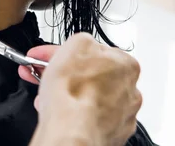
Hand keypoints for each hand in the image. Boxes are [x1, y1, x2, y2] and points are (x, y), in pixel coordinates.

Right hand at [19, 34, 141, 145]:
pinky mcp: (110, 134)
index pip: (93, 51)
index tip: (47, 55)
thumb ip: (82, 40)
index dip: (65, 51)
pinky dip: (74, 114)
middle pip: (91, 75)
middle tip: (44, 73)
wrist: (71, 131)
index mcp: (126, 64)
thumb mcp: (75, 43)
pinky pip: (88, 118)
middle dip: (66, 73)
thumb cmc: (74, 92)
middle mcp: (130, 90)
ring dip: (69, 94)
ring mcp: (121, 115)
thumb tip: (82, 44)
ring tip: (48, 96)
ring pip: (89, 98)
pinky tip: (60, 112)